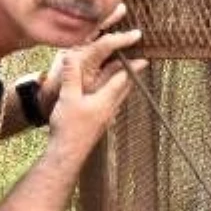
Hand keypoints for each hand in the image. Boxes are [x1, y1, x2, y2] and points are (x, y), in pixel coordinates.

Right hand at [42, 7, 147, 158]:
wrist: (67, 154)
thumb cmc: (69, 128)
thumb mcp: (67, 97)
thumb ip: (70, 76)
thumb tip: (70, 57)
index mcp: (105, 100)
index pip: (122, 80)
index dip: (131, 68)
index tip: (143, 60)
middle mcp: (110, 109)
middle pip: (125, 89)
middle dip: (131, 77)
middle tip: (138, 67)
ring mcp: (106, 118)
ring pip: (120, 98)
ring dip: (123, 87)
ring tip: (125, 79)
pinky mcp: (100, 125)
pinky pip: (112, 106)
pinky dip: (114, 96)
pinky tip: (108, 99)